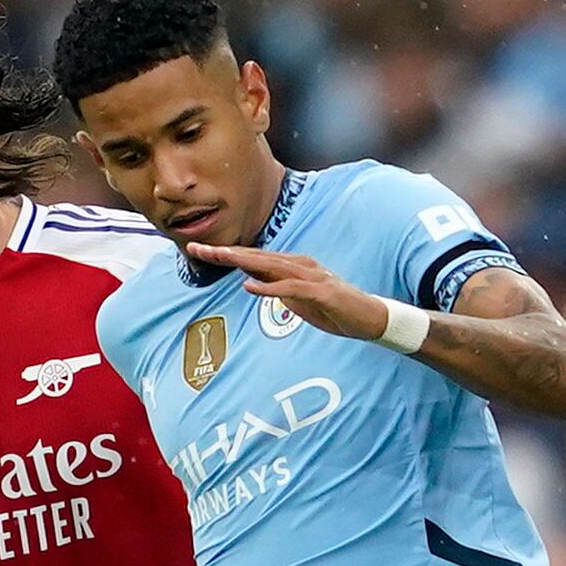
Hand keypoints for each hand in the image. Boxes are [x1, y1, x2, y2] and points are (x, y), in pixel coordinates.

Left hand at [183, 242, 390, 340]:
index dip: (225, 254)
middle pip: (255, 255)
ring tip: (216, 257)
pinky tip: (249, 287)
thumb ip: (276, 289)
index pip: (252, 257)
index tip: (198, 251)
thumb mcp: (298, 300)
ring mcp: (310, 275)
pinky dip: (269, 287)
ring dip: (241, 261)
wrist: (369, 318)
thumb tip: (253, 282)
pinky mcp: (320, 290)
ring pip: (269, 265)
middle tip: (195, 247)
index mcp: (292, 266)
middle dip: (223, 252)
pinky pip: (290, 287)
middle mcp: (299, 264)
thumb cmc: (335, 309)